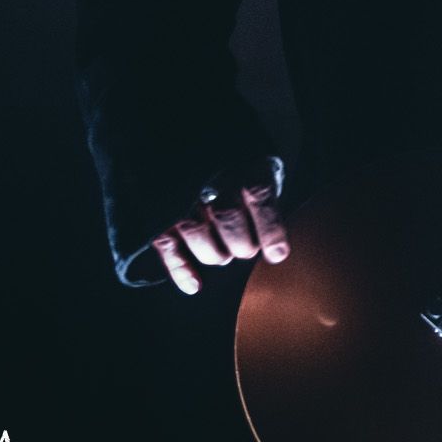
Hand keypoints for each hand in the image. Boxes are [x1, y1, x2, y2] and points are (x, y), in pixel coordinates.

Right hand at [148, 157, 289, 294]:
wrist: (211, 156)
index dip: (270, 229)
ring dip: (214, 254)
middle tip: (246, 250)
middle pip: (228, 217)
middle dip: (242, 245)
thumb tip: (276, 253)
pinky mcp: (165, 214)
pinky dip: (180, 268)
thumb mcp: (269, 181)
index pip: (259, 194)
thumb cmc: (249, 180)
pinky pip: (167, 243)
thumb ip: (272, 207)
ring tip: (224, 255)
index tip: (277, 255)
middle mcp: (215, 179)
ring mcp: (187, 196)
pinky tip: (194, 285)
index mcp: (247, 167)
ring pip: (196, 230)